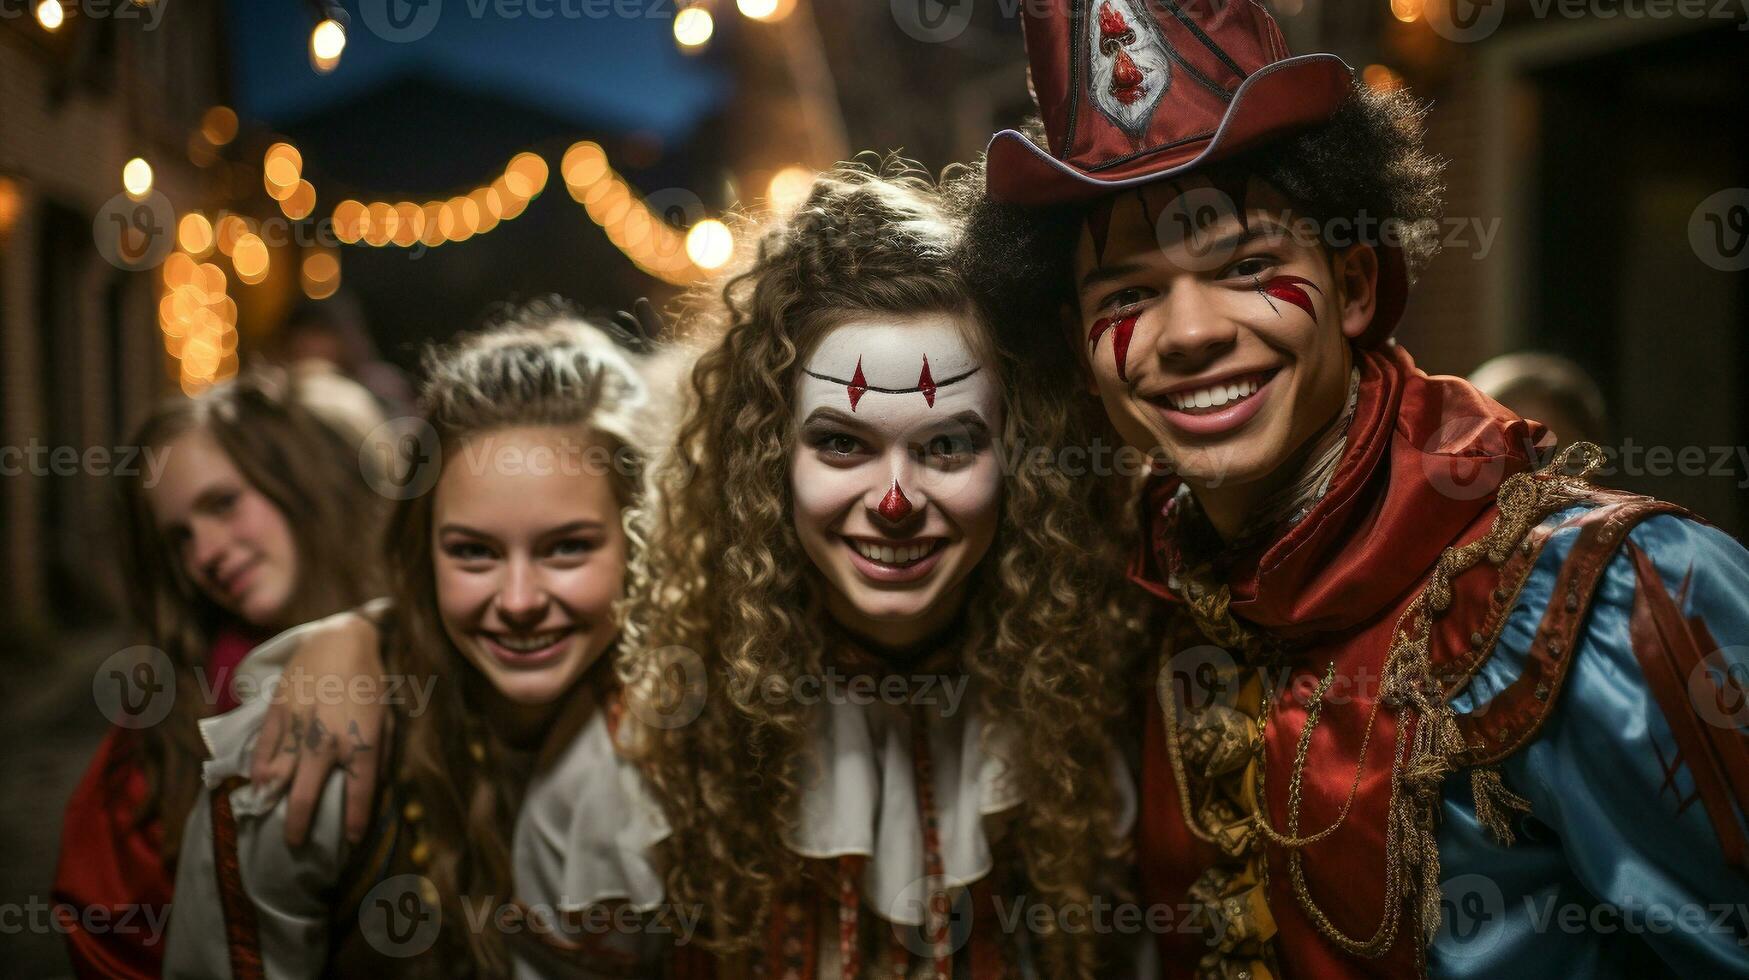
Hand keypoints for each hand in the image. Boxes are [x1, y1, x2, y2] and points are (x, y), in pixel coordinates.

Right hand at [249, 608, 386, 845]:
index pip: (358, 795)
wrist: (341, 640)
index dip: (354, 824)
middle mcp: (328, 741)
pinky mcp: (278, 713)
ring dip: (272, 804)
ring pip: (277, 779)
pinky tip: (258, 786)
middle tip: (296, 845)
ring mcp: (299, 728)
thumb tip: (376, 790)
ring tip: (269, 817)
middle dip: (300, 828)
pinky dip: (258, 773)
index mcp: (362, 743)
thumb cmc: (371, 682)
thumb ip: (382, 756)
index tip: (349, 842)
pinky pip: (262, 751)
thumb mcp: (388, 718)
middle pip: (307, 798)